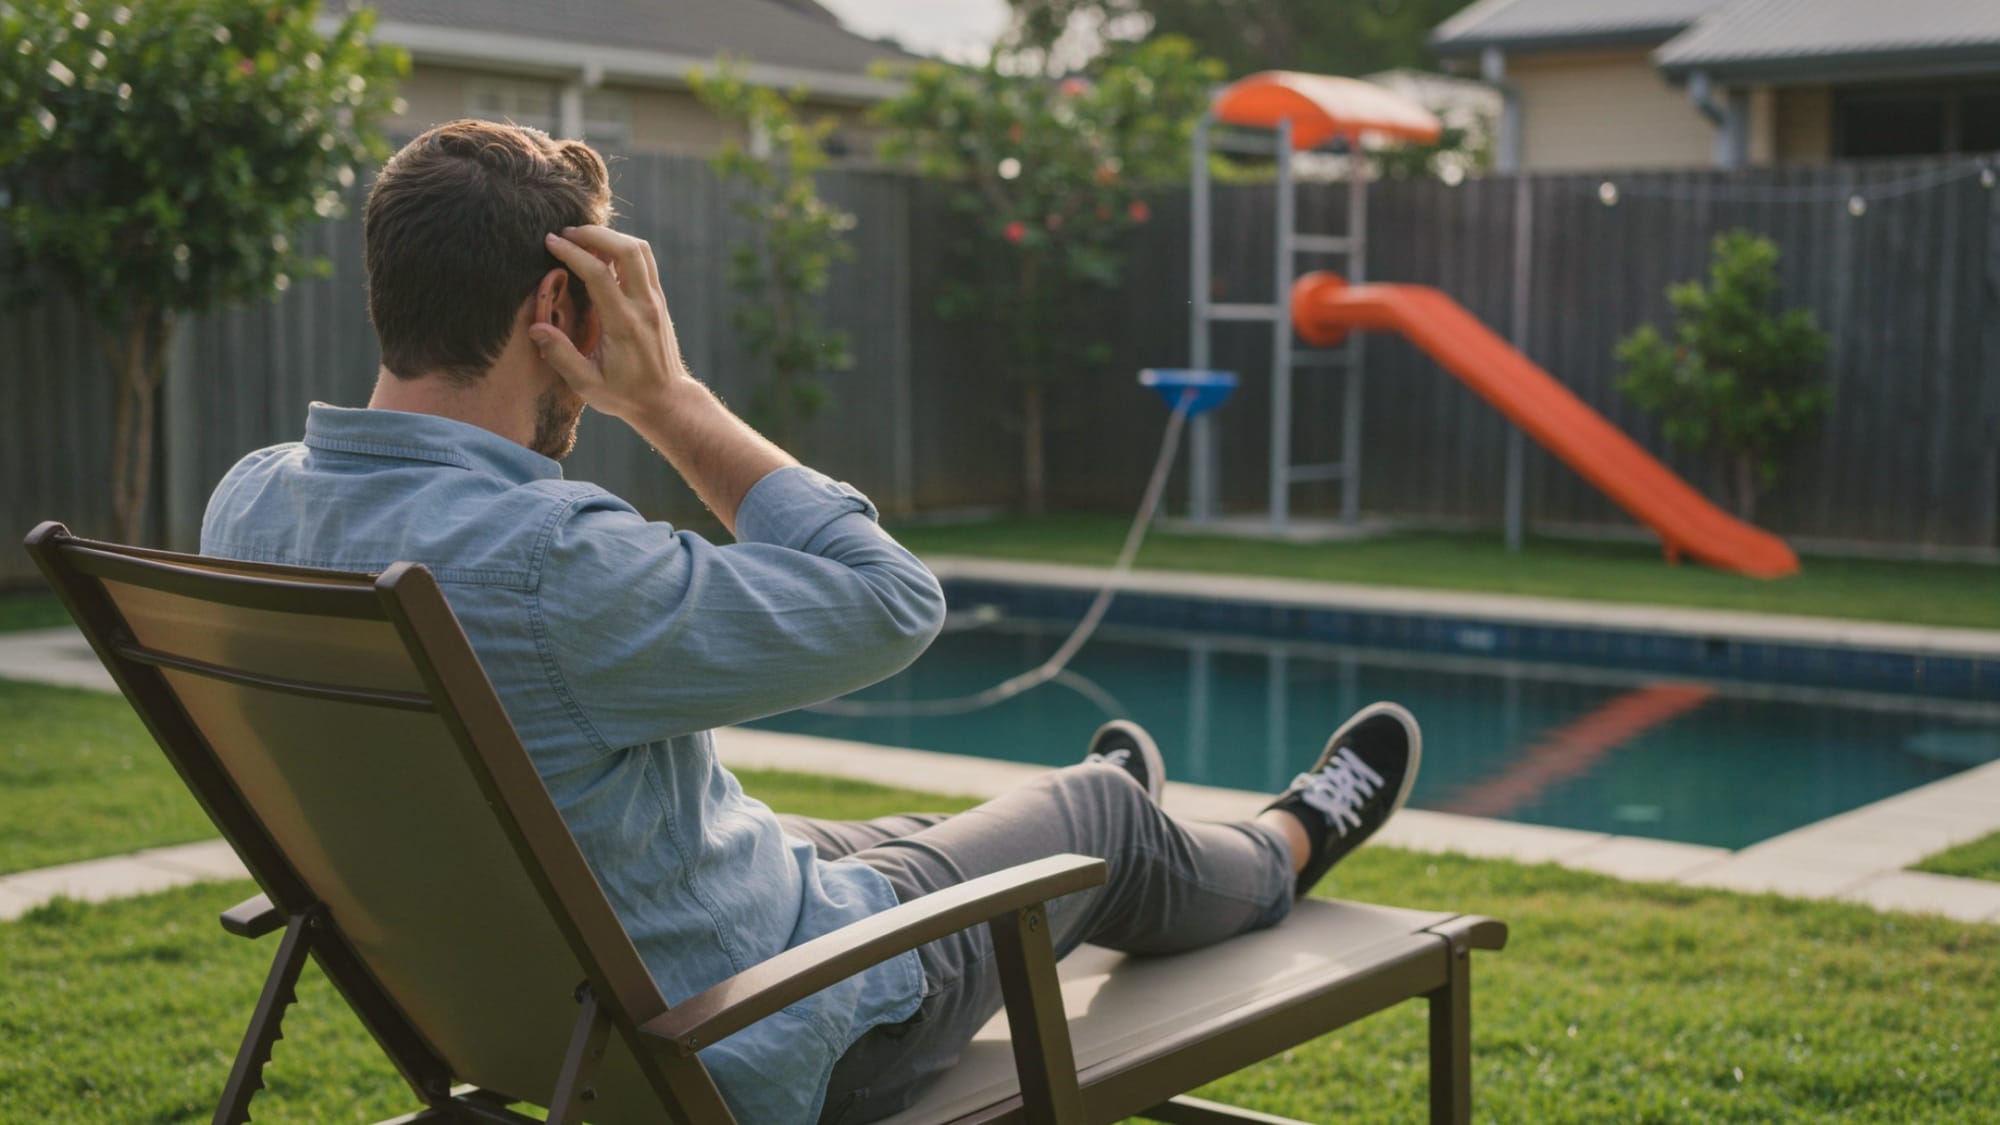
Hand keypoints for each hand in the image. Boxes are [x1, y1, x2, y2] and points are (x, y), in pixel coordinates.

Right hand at [530, 225, 687, 422]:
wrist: (666, 400)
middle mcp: (644, 306)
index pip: (598, 274)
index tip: (550, 242)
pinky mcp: (658, 300)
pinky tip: (601, 253)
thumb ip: (561, 355)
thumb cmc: (624, 394)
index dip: (572, 253)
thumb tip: (536, 327)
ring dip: (611, 236)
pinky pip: (644, 261)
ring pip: (640, 250)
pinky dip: (622, 247)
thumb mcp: (587, 385)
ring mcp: (655, 301)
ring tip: (582, 239)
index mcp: (624, 324)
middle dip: (594, 233)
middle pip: (627, 249)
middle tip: (566, 233)